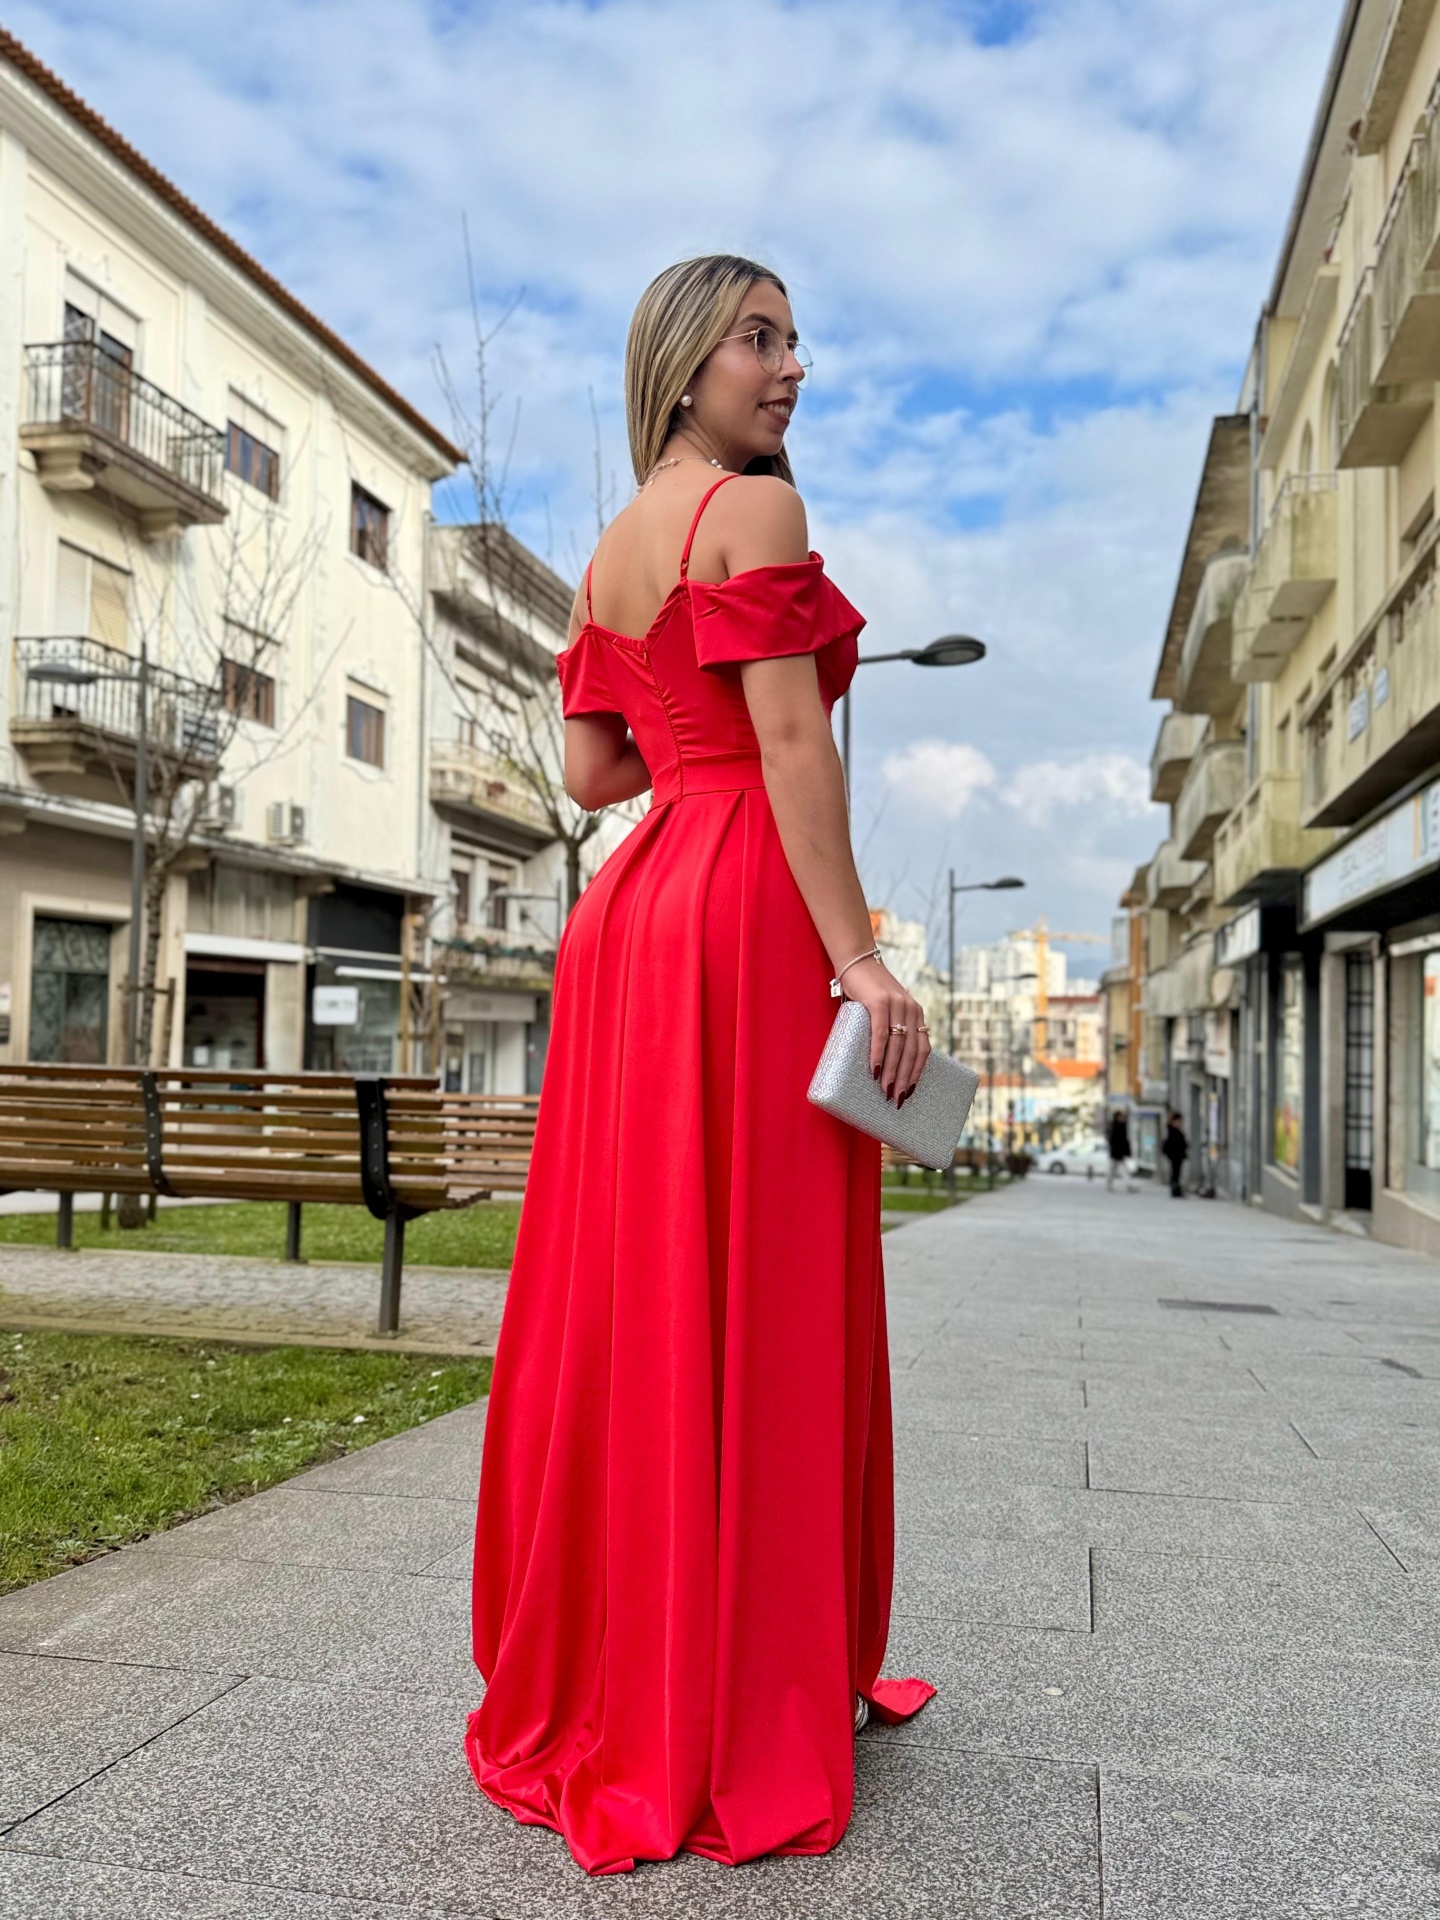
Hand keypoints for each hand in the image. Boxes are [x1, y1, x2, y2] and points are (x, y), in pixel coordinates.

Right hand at [840, 957, 930, 1105]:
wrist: (856, 960)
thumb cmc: (867, 989)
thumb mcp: (887, 1009)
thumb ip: (891, 1028)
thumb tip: (885, 1061)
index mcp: (917, 1013)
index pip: (923, 1049)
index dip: (917, 1073)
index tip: (909, 1092)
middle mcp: (911, 1009)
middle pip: (912, 1052)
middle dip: (904, 1078)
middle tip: (896, 1099)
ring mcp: (896, 1005)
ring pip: (898, 1046)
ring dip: (891, 1072)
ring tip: (885, 1090)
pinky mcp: (879, 1002)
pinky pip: (881, 1034)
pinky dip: (878, 1054)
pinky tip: (874, 1070)